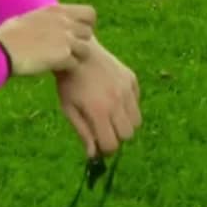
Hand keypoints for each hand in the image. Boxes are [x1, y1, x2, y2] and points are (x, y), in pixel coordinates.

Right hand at [0, 4, 96, 75]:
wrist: (1, 50)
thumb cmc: (7, 36)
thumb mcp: (26, 18)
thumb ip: (40, 19)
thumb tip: (36, 21)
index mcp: (56, 10)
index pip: (90, 13)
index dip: (87, 24)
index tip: (78, 33)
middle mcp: (64, 21)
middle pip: (88, 33)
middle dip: (81, 43)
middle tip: (67, 50)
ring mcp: (65, 38)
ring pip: (85, 50)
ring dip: (75, 57)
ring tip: (60, 61)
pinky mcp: (63, 55)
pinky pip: (74, 64)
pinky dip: (66, 68)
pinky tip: (52, 68)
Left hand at [55, 38, 140, 156]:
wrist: (78, 52)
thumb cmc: (69, 83)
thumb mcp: (69, 109)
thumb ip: (83, 133)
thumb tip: (93, 155)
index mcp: (98, 111)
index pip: (111, 144)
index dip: (105, 149)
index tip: (99, 145)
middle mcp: (116, 101)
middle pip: (127, 135)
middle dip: (117, 137)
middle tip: (105, 130)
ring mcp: (126, 89)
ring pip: (136, 121)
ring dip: (125, 123)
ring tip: (111, 115)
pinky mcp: (132, 79)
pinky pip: (137, 103)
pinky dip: (129, 107)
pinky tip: (114, 98)